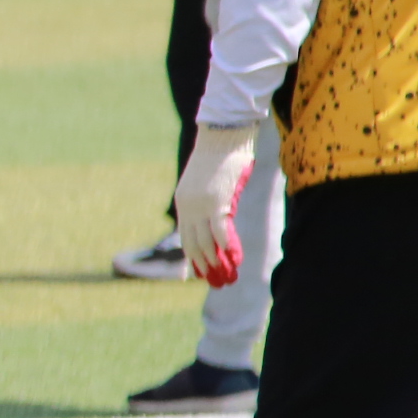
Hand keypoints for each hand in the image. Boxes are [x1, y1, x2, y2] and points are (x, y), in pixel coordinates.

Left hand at [175, 124, 257, 285]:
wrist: (222, 134)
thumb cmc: (221, 156)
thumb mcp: (210, 183)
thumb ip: (211, 203)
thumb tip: (221, 219)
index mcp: (183, 203)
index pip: (186, 238)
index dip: (193, 258)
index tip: (200, 275)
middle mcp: (187, 207)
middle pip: (194, 245)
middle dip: (207, 267)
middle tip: (219, 283)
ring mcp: (200, 206)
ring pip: (207, 242)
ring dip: (218, 263)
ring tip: (229, 277)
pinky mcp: (216, 201)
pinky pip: (221, 230)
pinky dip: (228, 247)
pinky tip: (235, 260)